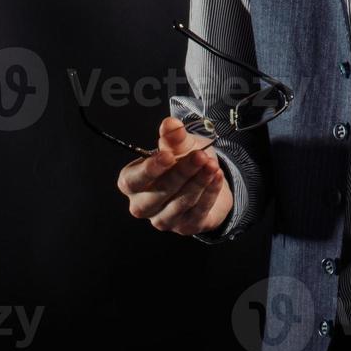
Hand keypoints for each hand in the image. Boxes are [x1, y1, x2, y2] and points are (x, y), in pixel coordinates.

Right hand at [117, 116, 233, 235]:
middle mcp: (143, 205)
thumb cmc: (183, 162)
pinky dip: (210, 192)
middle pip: (159, 192)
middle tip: (200, 156)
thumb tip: (170, 123)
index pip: (133, 181)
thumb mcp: (179, 146)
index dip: (150, 169)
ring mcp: (164, 219)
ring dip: (199, 182)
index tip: (168, 156)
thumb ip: (173, 137)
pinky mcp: (186, 227)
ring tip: (212, 165)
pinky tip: (217, 177)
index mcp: (133, 183)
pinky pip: (198, 211)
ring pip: (180, 203)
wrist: (205, 179)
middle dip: (182, 173)